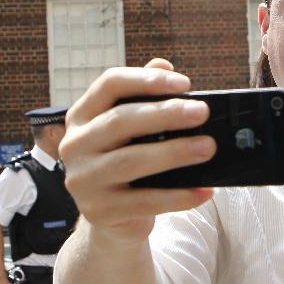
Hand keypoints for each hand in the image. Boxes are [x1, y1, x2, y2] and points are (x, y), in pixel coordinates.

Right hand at [59, 59, 215, 244]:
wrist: (112, 219)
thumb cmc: (128, 161)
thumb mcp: (133, 130)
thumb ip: (146, 97)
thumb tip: (165, 63)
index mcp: (82, 116)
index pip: (109, 84)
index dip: (147, 79)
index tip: (185, 83)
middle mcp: (75, 145)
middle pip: (120, 121)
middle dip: (165, 114)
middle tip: (202, 112)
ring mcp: (83, 180)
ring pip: (130, 161)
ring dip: (174, 153)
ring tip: (208, 147)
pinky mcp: (99, 211)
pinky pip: (145, 201)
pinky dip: (179, 196)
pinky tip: (205, 190)